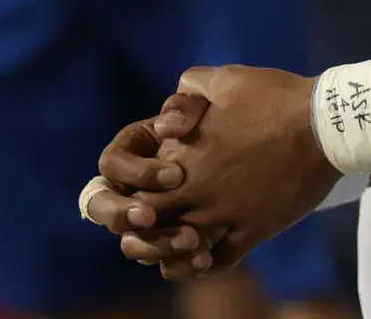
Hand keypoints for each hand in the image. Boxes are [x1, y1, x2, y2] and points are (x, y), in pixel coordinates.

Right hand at [84, 94, 220, 274]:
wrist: (264, 152)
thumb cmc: (230, 124)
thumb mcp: (210, 104)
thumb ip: (185, 106)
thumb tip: (167, 126)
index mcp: (134, 153)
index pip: (112, 165)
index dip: (137, 173)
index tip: (176, 175)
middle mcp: (132, 191)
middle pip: (105, 211)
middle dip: (124, 215)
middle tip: (151, 217)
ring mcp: (152, 223)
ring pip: (133, 244)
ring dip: (155, 245)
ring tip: (192, 239)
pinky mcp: (175, 245)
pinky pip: (165, 265)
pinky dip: (180, 266)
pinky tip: (205, 260)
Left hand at [104, 66, 337, 279]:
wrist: (325, 123)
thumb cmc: (276, 96)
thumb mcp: (227, 78)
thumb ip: (190, 89)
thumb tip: (174, 109)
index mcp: (183, 154)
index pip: (139, 184)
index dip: (140, 188)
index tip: (153, 185)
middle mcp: (197, 188)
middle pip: (153, 219)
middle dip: (151, 221)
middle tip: (161, 216)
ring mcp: (224, 212)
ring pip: (180, 245)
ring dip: (174, 245)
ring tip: (179, 238)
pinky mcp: (253, 229)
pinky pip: (219, 260)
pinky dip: (205, 263)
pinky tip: (205, 256)